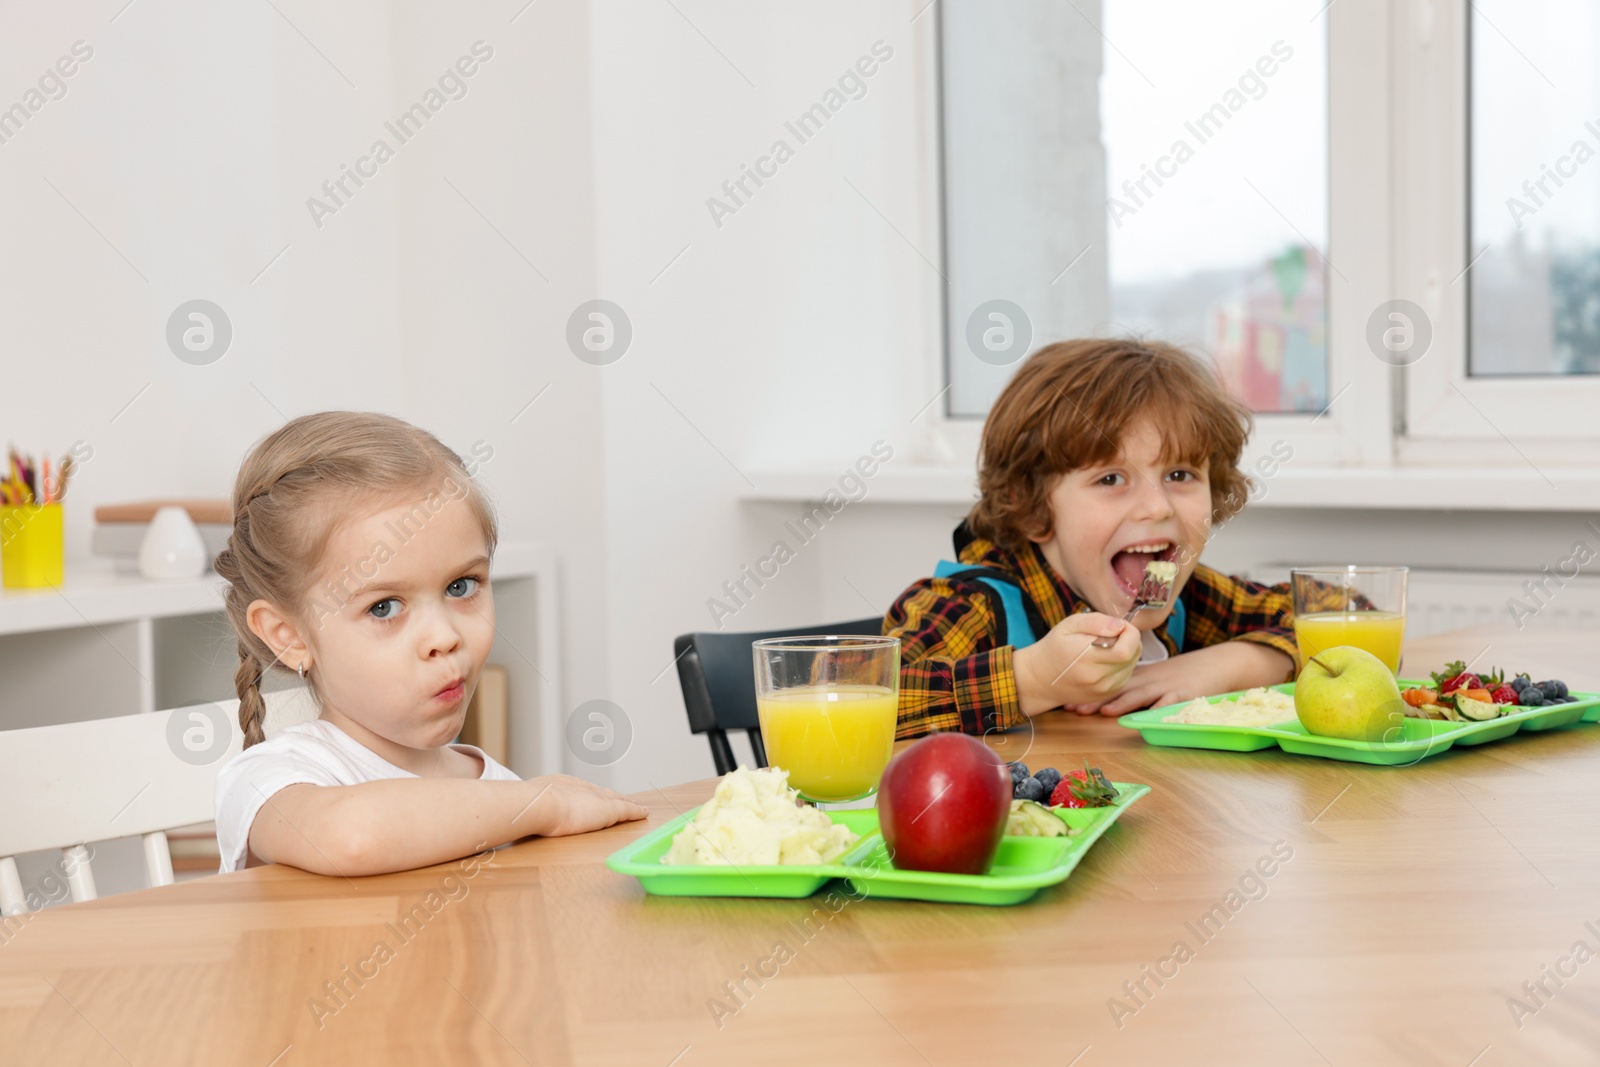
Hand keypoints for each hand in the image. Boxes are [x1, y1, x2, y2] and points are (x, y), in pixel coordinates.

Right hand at [516, 774, 648, 837]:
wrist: (540, 803)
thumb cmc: (529, 806)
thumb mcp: (527, 802)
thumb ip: (526, 805)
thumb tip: (511, 811)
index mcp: (563, 784)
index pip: (582, 789)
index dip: (592, 794)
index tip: (597, 796)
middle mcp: (582, 787)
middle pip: (603, 792)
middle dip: (614, 796)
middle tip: (624, 800)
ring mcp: (596, 797)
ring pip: (618, 799)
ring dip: (628, 804)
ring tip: (636, 807)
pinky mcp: (609, 809)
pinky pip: (628, 810)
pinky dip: (636, 812)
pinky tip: (644, 813)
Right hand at [1014, 611, 1141, 715]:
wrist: (1040, 679)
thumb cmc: (1054, 648)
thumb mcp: (1068, 625)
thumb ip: (1095, 622)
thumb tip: (1119, 626)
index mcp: (1087, 658)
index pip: (1126, 648)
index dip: (1129, 632)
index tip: (1118, 626)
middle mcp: (1097, 677)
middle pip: (1133, 656)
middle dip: (1130, 640)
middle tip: (1114, 633)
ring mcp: (1103, 689)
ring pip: (1132, 665)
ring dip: (1127, 652)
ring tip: (1107, 646)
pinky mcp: (1106, 695)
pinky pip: (1125, 675)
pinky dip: (1122, 664)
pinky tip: (1106, 659)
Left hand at [1085, 641, 1295, 716]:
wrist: (1218, 664)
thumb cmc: (1185, 673)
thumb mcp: (1156, 675)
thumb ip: (1135, 684)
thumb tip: (1109, 692)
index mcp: (1141, 676)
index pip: (1110, 684)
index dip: (1089, 692)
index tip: (1067, 700)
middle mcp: (1150, 680)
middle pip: (1118, 690)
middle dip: (1095, 700)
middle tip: (1073, 709)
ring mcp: (1166, 687)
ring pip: (1140, 696)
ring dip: (1120, 704)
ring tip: (1103, 712)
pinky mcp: (1184, 694)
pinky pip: (1169, 704)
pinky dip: (1156, 711)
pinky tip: (1145, 719)